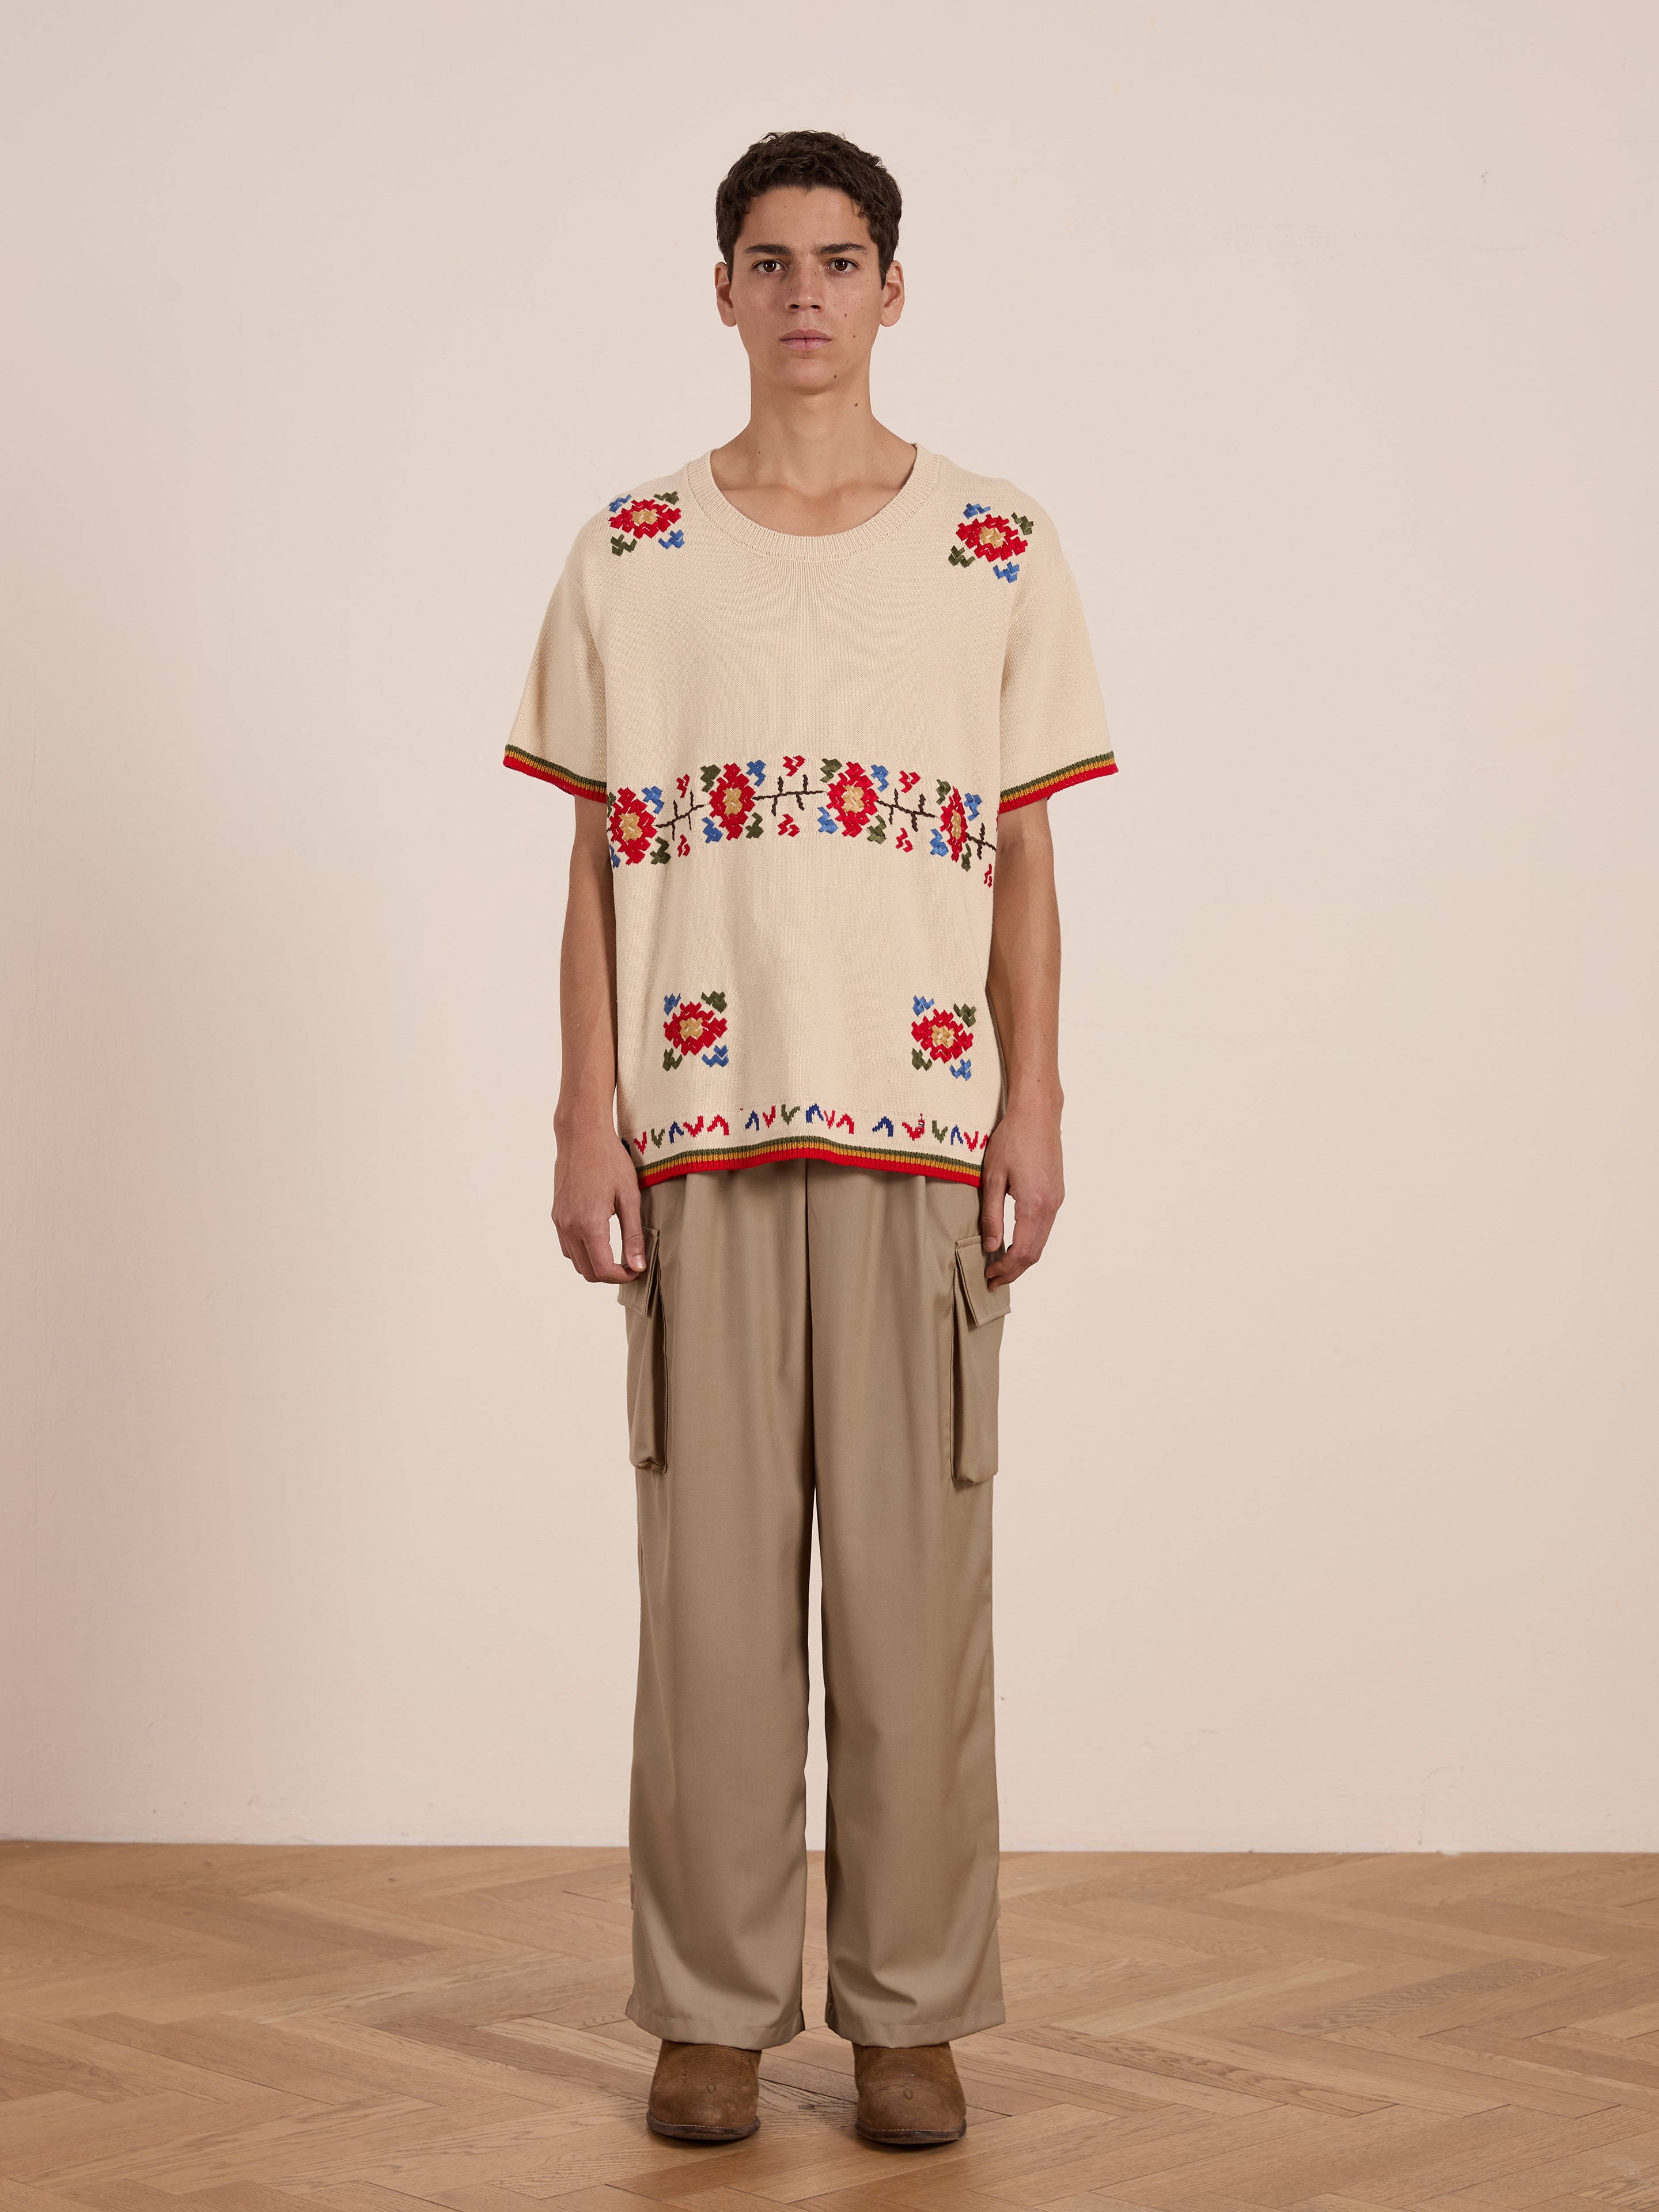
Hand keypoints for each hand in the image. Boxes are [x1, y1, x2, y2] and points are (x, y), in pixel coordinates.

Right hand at [552, 1122, 644, 1283]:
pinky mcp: (556, 1215)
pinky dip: (582, 1252)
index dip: (623, 1277)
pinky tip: (599, 1240)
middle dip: (610, 1275)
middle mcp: (569, 1226)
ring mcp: (559, 1221)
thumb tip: (638, 1266)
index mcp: (589, 1224)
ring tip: (616, 1253)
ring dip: (595, 1265)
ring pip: (575, 1262)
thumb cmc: (609, 1160)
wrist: (582, 1136)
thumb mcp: (630, 1197)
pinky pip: (567, 1246)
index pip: (603, 1269)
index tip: (637, 1269)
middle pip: (588, 1272)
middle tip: (630, 1264)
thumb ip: (633, 1235)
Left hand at [978, 1102, 1062, 1288]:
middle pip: (1035, 1253)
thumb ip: (992, 1216)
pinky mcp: (1057, 1194)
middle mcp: (1051, 1206)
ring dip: (1022, 1258)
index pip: (1022, 1252)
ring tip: (1000, 1265)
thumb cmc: (1011, 1140)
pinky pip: (1045, 1227)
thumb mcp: (992, 1177)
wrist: (1037, 1114)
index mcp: (1033, 1205)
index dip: (1005, 1270)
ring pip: (1042, 1242)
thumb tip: (992, 1247)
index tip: (988, 1277)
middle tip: (992, 1280)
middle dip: (1014, 1271)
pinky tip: (1014, 1242)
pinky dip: (1031, 1242)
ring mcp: (1057, 1201)